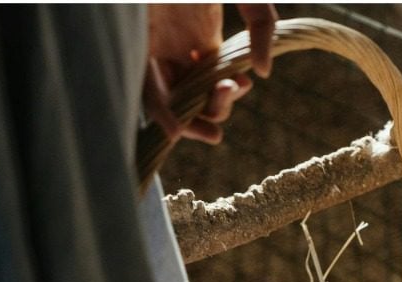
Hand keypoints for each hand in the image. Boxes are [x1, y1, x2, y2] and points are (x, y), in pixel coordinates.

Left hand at [144, 4, 277, 145]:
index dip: (230, 90)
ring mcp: (156, 49)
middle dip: (214, 109)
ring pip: (172, 98)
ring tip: (213, 135)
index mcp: (201, 33)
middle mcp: (177, 46)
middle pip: (193, 92)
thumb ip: (261, 25)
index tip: (244, 84)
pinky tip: (176, 129)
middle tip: (227, 106)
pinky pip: (147, 89)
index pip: (214, 77)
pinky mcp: (138, 49)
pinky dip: (162, 112)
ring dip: (191, 123)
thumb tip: (263, 73)